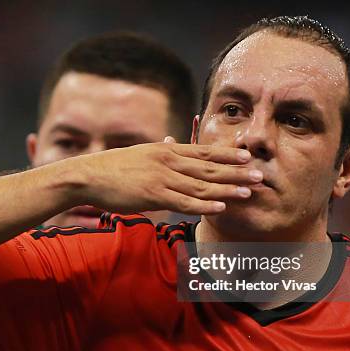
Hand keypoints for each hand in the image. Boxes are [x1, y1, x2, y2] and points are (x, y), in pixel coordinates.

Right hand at [69, 138, 262, 214]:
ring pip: (202, 184)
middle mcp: (169, 161)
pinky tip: (221, 207)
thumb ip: (160, 153)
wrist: (89, 175)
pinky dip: (204, 204)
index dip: (227, 154)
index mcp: (167, 150)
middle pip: (209, 167)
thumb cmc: (114, 167)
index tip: (247, 156)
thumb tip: (171, 143)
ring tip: (249, 192)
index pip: (204, 151)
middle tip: (260, 174)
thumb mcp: (141, 154)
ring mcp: (162, 178)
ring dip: (228, 188)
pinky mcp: (154, 195)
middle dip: (237, 171)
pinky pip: (184, 201)